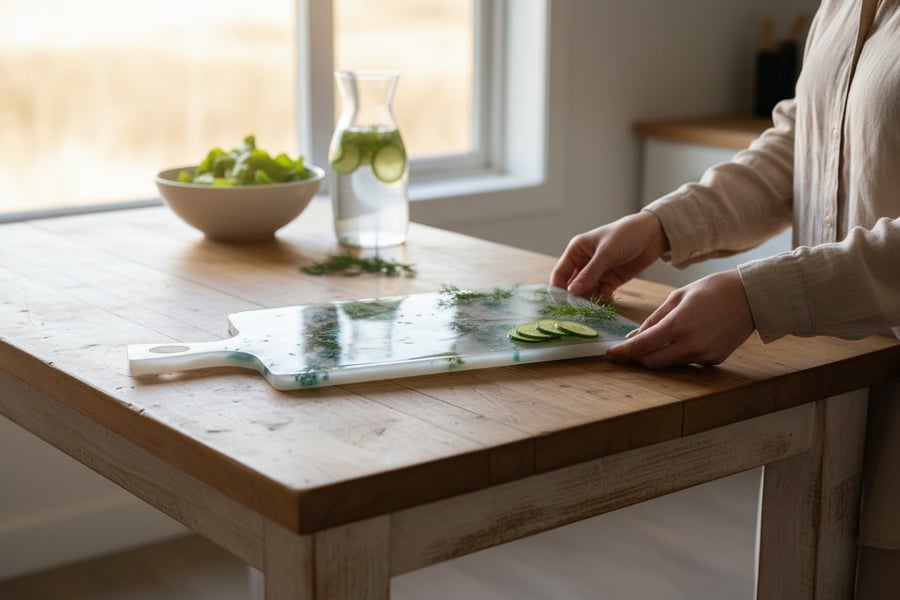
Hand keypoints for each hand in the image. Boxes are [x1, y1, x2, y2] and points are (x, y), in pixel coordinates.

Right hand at [550, 211, 669, 299]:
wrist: (653, 235)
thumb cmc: (626, 235)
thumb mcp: (606, 253)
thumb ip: (590, 273)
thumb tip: (572, 292)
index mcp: (576, 251)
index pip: (560, 273)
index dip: (558, 289)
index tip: (559, 304)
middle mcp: (583, 263)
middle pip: (571, 285)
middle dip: (573, 298)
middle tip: (574, 311)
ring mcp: (597, 273)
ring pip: (586, 292)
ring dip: (587, 301)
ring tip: (589, 312)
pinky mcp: (610, 281)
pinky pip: (600, 295)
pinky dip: (601, 301)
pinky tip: (602, 306)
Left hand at [606, 270, 754, 367]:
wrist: (751, 296)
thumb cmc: (713, 289)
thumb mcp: (677, 297)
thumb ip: (654, 319)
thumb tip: (634, 337)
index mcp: (678, 325)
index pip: (642, 346)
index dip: (623, 352)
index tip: (610, 354)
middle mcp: (691, 344)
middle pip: (652, 362)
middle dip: (637, 357)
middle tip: (628, 349)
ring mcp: (704, 354)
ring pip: (669, 363)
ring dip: (658, 355)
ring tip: (659, 338)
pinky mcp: (715, 359)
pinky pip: (687, 361)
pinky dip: (679, 353)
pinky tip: (687, 337)